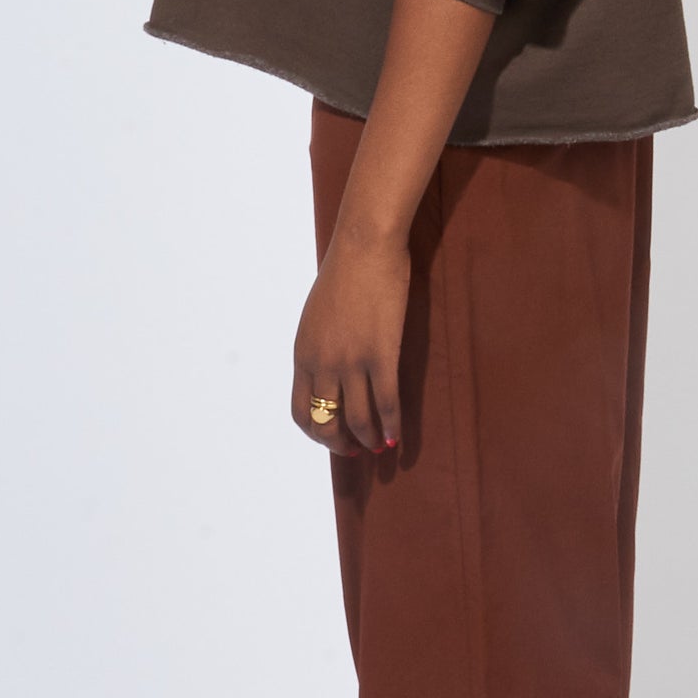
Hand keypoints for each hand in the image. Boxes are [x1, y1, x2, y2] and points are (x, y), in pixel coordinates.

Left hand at [292, 225, 408, 455]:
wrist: (364, 247)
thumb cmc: (344, 275)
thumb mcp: (316, 317)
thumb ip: (318, 348)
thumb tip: (328, 372)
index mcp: (302, 354)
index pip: (301, 411)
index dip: (317, 433)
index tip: (332, 438)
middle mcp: (322, 363)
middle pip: (327, 422)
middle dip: (341, 444)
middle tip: (357, 450)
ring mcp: (351, 361)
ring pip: (358, 420)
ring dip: (369, 440)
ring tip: (379, 446)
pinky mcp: (381, 354)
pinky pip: (386, 403)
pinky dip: (391, 425)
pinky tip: (397, 436)